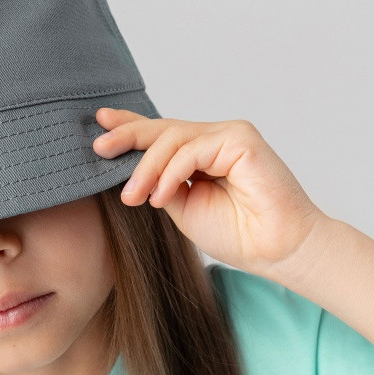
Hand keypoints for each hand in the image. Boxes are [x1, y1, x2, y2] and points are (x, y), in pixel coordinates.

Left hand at [92, 108, 329, 276]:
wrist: (274, 250)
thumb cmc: (237, 234)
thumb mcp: (183, 207)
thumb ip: (161, 184)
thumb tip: (129, 170)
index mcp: (201, 153)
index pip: (161, 134)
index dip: (131, 127)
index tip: (100, 124)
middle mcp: (215, 139)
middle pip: (163, 129)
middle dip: (128, 137)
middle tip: (98, 149)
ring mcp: (230, 136)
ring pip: (173, 139)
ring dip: (147, 168)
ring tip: (132, 197)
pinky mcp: (242, 140)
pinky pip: (193, 150)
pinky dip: (171, 173)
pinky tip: (158, 197)